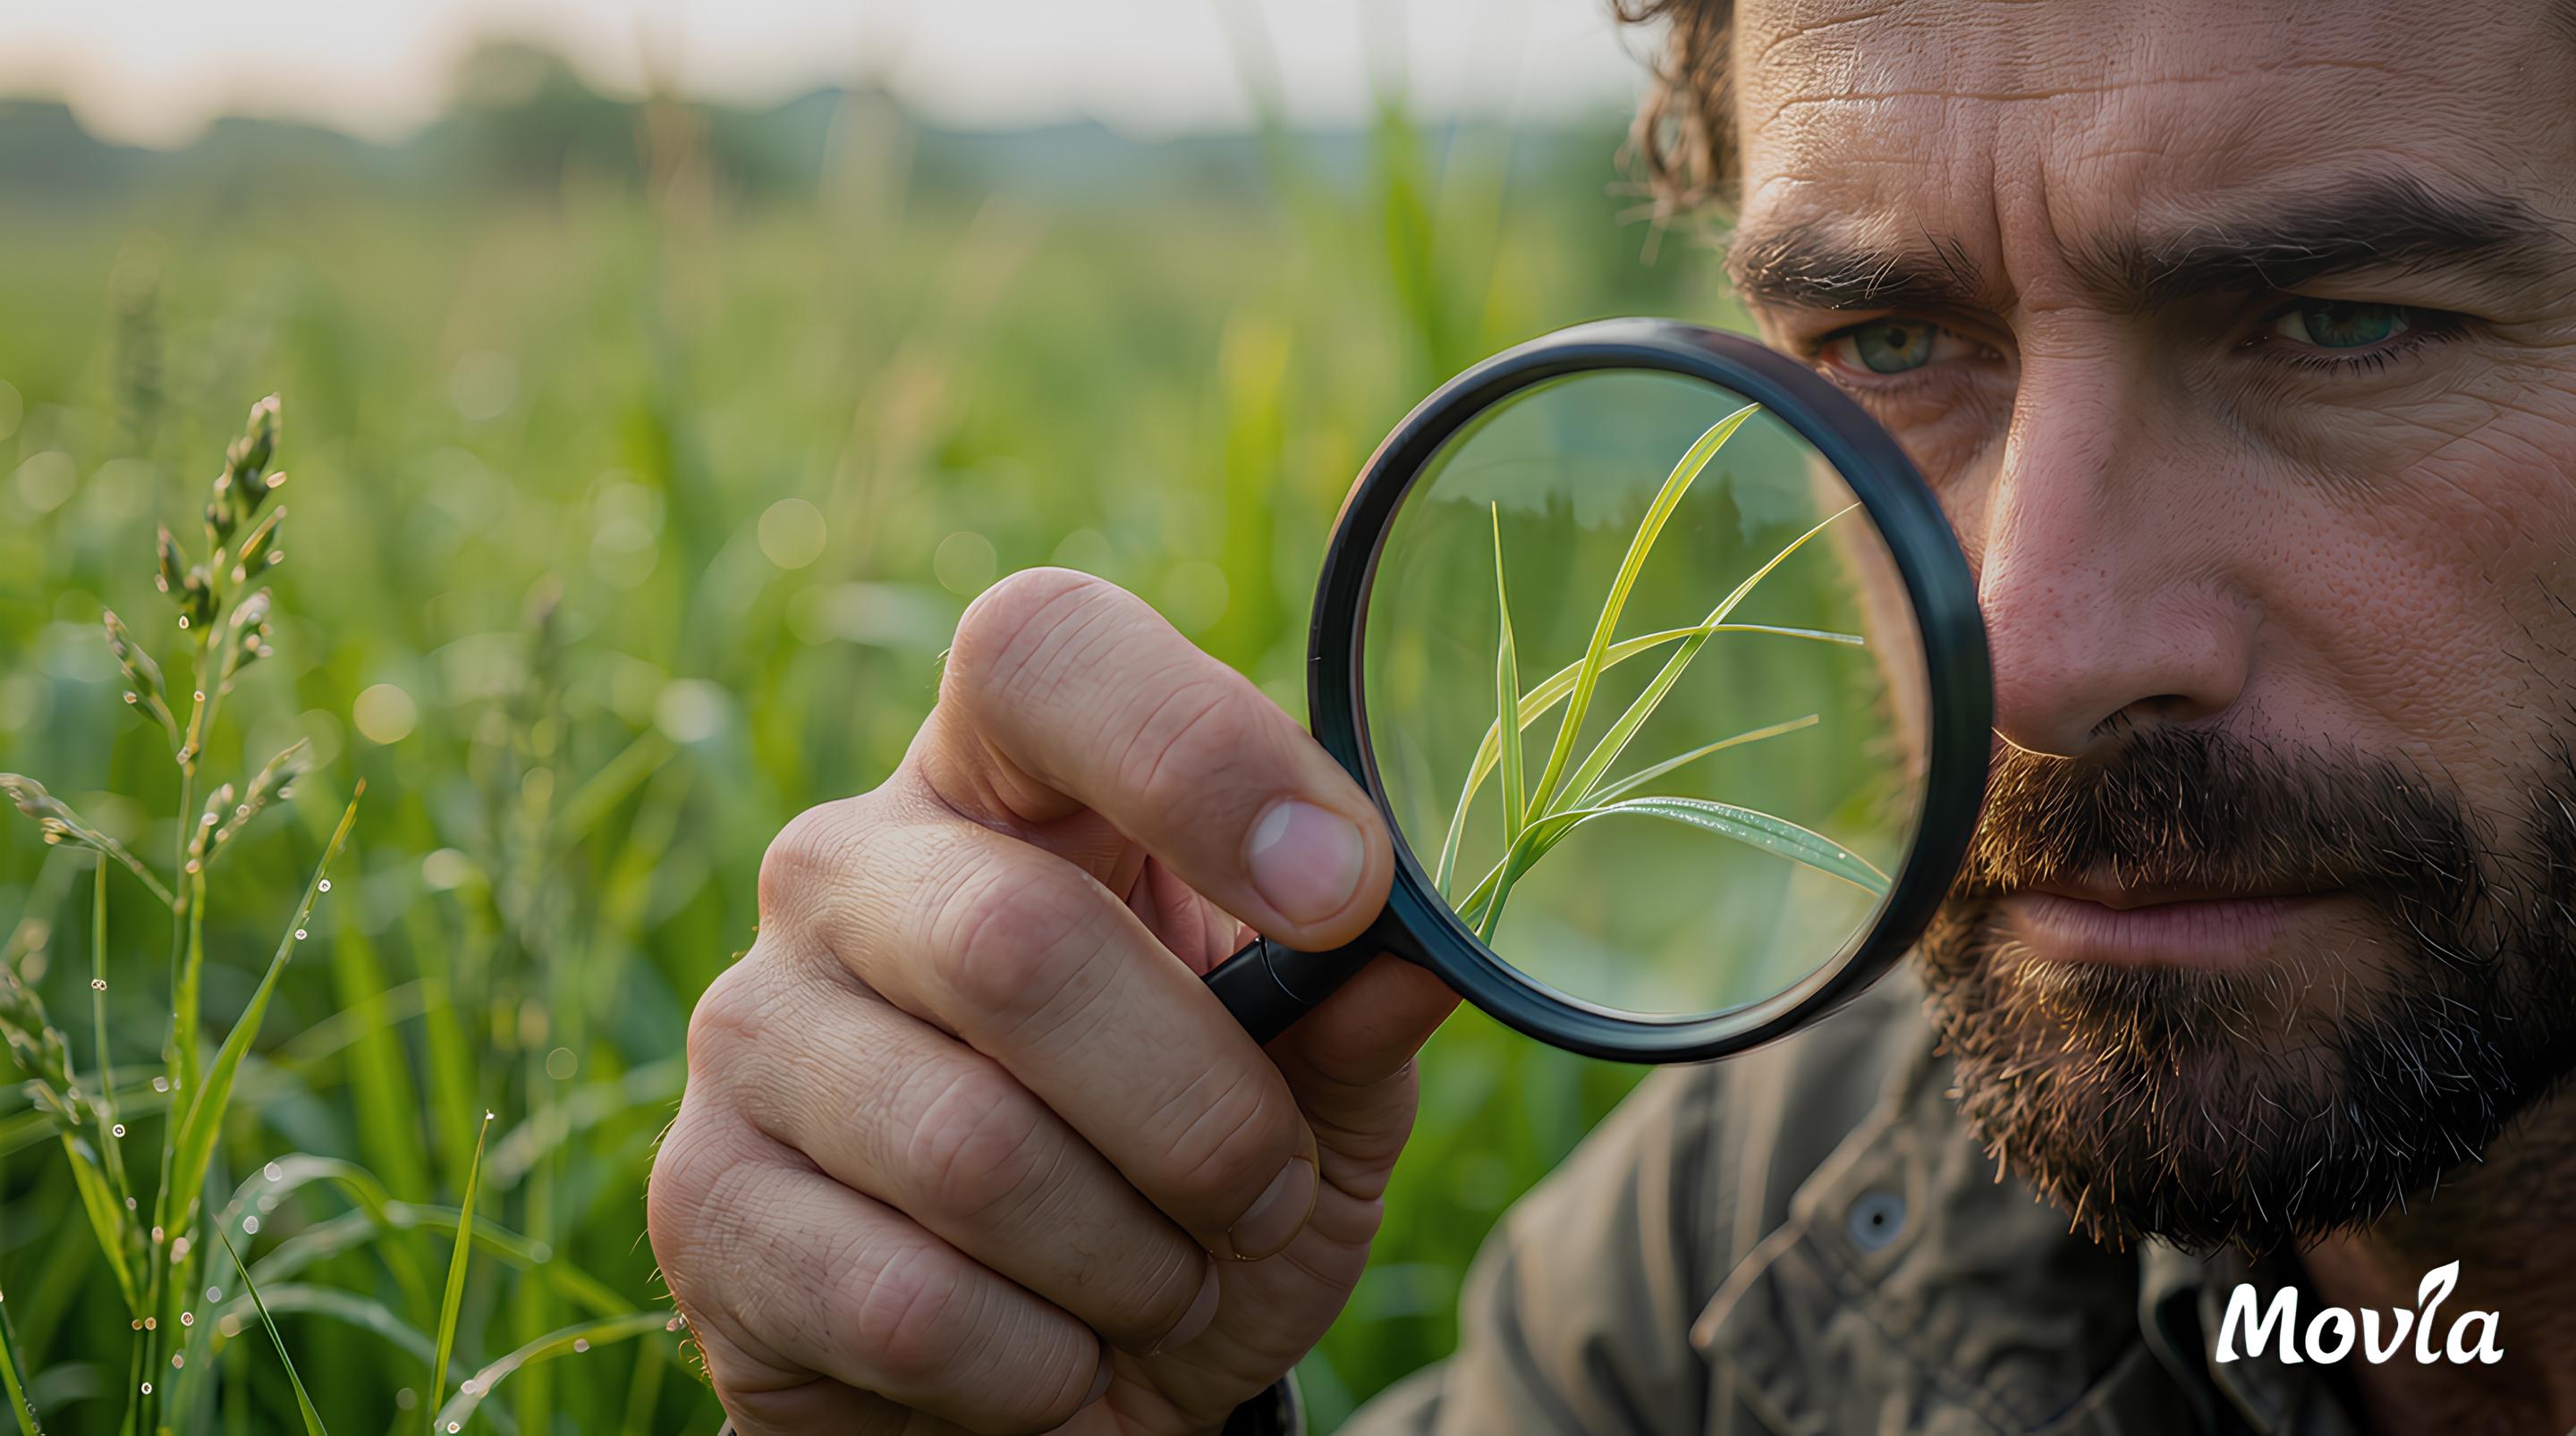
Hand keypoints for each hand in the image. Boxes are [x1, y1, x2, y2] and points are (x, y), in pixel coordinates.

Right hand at [648, 569, 1458, 1433]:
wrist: (1041, 1378)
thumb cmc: (1183, 1184)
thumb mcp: (1310, 1090)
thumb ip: (1355, 1008)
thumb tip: (1421, 949)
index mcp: (1002, 778)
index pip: (1044, 653)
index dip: (1197, 750)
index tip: (1343, 890)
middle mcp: (845, 866)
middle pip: (1019, 940)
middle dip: (1202, 1112)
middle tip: (1262, 1192)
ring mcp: (753, 1027)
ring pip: (972, 1149)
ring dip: (1133, 1260)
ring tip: (1159, 1281)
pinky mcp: (702, 1202)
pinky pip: (908, 1303)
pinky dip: (1042, 1364)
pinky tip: (1053, 1355)